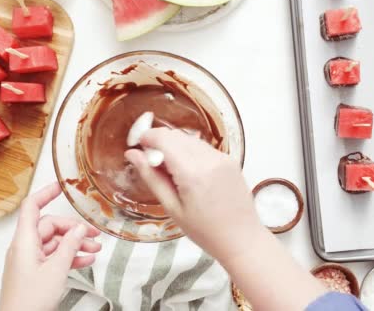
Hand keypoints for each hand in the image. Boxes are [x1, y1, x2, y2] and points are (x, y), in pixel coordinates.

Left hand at [0, 183, 101, 310]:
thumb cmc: (29, 301)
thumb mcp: (56, 270)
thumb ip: (70, 246)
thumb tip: (79, 229)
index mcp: (24, 241)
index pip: (32, 207)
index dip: (45, 194)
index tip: (61, 187)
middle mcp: (24, 248)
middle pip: (50, 226)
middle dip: (73, 229)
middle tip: (93, 234)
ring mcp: (29, 261)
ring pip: (55, 243)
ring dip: (75, 244)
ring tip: (96, 249)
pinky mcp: (34, 273)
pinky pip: (53, 257)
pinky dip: (69, 257)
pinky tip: (86, 260)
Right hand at [124, 128, 260, 261]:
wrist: (241, 238)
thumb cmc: (204, 231)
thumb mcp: (172, 208)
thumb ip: (152, 177)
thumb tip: (132, 154)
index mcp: (192, 173)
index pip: (164, 139)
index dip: (147, 137)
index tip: (137, 146)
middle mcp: (209, 159)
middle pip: (176, 135)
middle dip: (159, 142)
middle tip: (151, 162)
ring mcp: (222, 157)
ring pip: (190, 139)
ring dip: (175, 146)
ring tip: (171, 171)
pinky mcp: (230, 160)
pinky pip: (203, 147)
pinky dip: (190, 152)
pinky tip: (189, 172)